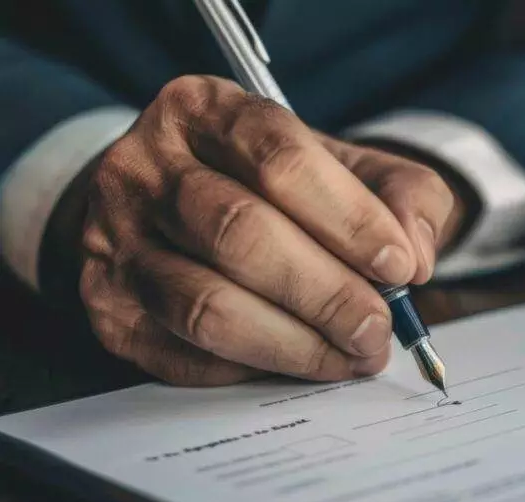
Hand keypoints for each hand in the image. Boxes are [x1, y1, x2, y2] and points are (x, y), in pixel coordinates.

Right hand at [64, 75, 462, 385]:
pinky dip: (252, 367)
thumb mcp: (345, 169)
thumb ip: (400, 194)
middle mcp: (144, 167)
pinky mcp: (106, 306)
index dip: (348, 218)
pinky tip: (297, 362)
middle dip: (326, 293)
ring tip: (351, 355)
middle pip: (239, 232)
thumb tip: (418, 253)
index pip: (278, 157)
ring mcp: (112, 239)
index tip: (400, 267)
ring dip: (294, 343)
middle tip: (378, 330)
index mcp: (206, 111)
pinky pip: (183, 352)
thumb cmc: (274, 190)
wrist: (172, 210)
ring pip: (205, 304)